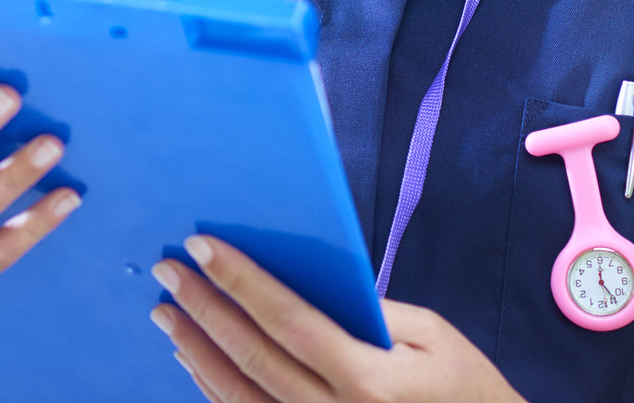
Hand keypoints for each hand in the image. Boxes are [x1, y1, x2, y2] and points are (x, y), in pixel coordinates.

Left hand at [150, 236, 525, 402]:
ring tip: (169, 313)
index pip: (288, 321)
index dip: (240, 281)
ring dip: (197, 351)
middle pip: (252, 358)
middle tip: (168, 270)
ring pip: (237, 398)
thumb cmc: (465, 388)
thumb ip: (368, 311)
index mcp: (370, 382)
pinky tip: (196, 361)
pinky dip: (214, 391)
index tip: (202, 245)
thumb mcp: (431, 335)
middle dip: (203, 309)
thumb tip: (301, 282)